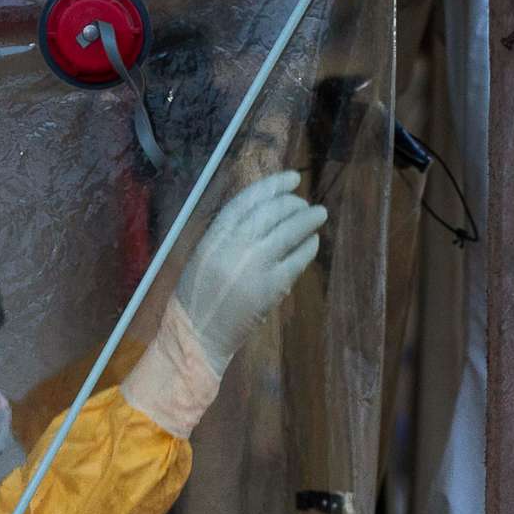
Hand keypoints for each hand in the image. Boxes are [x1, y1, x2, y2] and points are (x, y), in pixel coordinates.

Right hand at [170, 171, 325, 372]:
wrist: (196, 334)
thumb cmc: (196, 294)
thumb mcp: (203, 253)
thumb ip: (228, 233)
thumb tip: (264, 210)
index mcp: (214, 235)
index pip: (248, 199)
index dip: (274, 184)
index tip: (291, 178)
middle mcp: (234, 245)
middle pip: (272, 211)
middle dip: (293, 202)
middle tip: (305, 203)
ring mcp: (254, 266)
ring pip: (289, 232)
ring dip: (307, 220)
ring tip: (318, 215)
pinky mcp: (270, 288)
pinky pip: (297, 261)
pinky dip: (308, 248)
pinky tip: (313, 242)